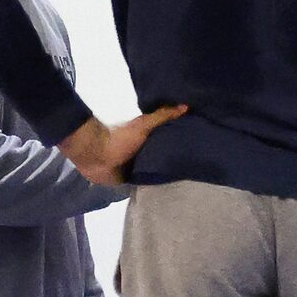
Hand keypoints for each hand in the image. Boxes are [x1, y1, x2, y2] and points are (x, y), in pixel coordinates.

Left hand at [60, 105, 188, 187]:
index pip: (170, 138)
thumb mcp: (143, 125)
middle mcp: (146, 151)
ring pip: (158, 170)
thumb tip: (186, 106)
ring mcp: (139, 167)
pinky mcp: (131, 180)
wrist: (95, 155)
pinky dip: (155, 186)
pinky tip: (172, 190)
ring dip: (168, 174)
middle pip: (166, 155)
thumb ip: (162, 116)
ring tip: (193, 180)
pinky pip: (147, 184)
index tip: (201, 142)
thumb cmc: (119, 138)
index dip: (183, 139)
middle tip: (200, 164)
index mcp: (149, 137)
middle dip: (178, 159)